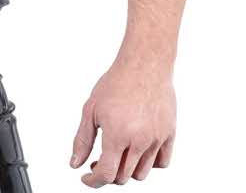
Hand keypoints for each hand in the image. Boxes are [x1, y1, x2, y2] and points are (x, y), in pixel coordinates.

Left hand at [70, 59, 175, 185]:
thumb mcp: (91, 109)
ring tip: (119, 154)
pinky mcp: (170, 134)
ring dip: (127, 170)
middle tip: (99, 160)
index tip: (86, 177)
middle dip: (108, 174)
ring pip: (142, 174)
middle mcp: (139, 141)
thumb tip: (75, 164)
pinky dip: (150, 164)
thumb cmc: (116, 83)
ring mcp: (157, 139)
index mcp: (117, 134)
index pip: (106, 174)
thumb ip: (82, 139)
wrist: (144, 64)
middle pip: (123, 177)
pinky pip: (162, 163)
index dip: (93, 181)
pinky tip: (138, 150)